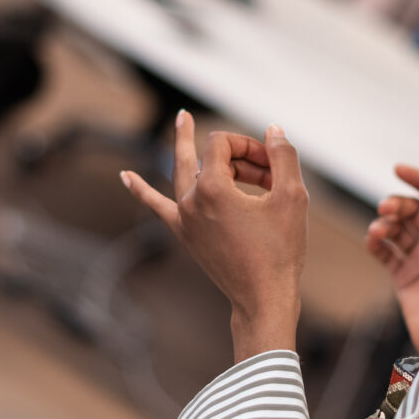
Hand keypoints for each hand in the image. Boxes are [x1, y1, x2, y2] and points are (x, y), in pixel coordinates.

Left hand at [121, 111, 308, 361]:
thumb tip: (273, 130)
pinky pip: (157, 207)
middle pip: (208, 157)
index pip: (222, 144)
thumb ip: (283, 157)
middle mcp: (190, 200)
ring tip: (183, 120)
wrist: (263, 298)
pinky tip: (125, 177)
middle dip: (237, 153)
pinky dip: (141, 190)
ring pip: (185, 173)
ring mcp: (183, 219)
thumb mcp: (292, 197)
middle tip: (260, 155)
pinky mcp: (184, 235)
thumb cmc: (280, 251)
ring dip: (189, 149)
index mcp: (212, 188)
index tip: (273, 165)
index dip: (249, 145)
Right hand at [365, 165, 418, 352]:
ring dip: (385, 224)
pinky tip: (372, 240)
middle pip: (414, 211)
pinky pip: (385, 253)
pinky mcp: (404, 278)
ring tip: (378, 230)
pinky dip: (376, 243)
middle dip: (398, 205)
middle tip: (385, 209)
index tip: (399, 169)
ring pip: (397, 230)